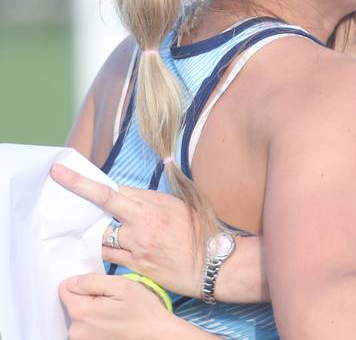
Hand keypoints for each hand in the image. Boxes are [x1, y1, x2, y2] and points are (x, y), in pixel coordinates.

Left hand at [51, 163, 203, 296]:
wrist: (213, 263)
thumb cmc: (201, 232)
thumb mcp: (182, 205)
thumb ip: (153, 199)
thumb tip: (131, 193)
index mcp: (154, 203)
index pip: (113, 190)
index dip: (87, 182)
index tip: (63, 172)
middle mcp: (142, 222)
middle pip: (103, 204)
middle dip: (79, 192)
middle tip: (59, 181)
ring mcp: (137, 245)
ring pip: (101, 234)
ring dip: (92, 228)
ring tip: (87, 225)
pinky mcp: (136, 265)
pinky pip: (109, 256)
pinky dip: (102, 249)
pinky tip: (99, 246)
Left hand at [59, 274, 184, 339]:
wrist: (157, 335)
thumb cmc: (142, 310)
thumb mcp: (122, 286)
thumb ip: (92, 281)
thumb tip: (73, 281)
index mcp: (81, 311)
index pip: (65, 287)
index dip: (82, 282)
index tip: (100, 285)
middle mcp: (75, 329)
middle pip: (72, 302)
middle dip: (88, 297)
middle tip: (112, 298)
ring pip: (80, 315)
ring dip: (93, 310)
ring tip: (114, 310)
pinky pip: (86, 326)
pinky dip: (96, 322)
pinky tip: (113, 321)